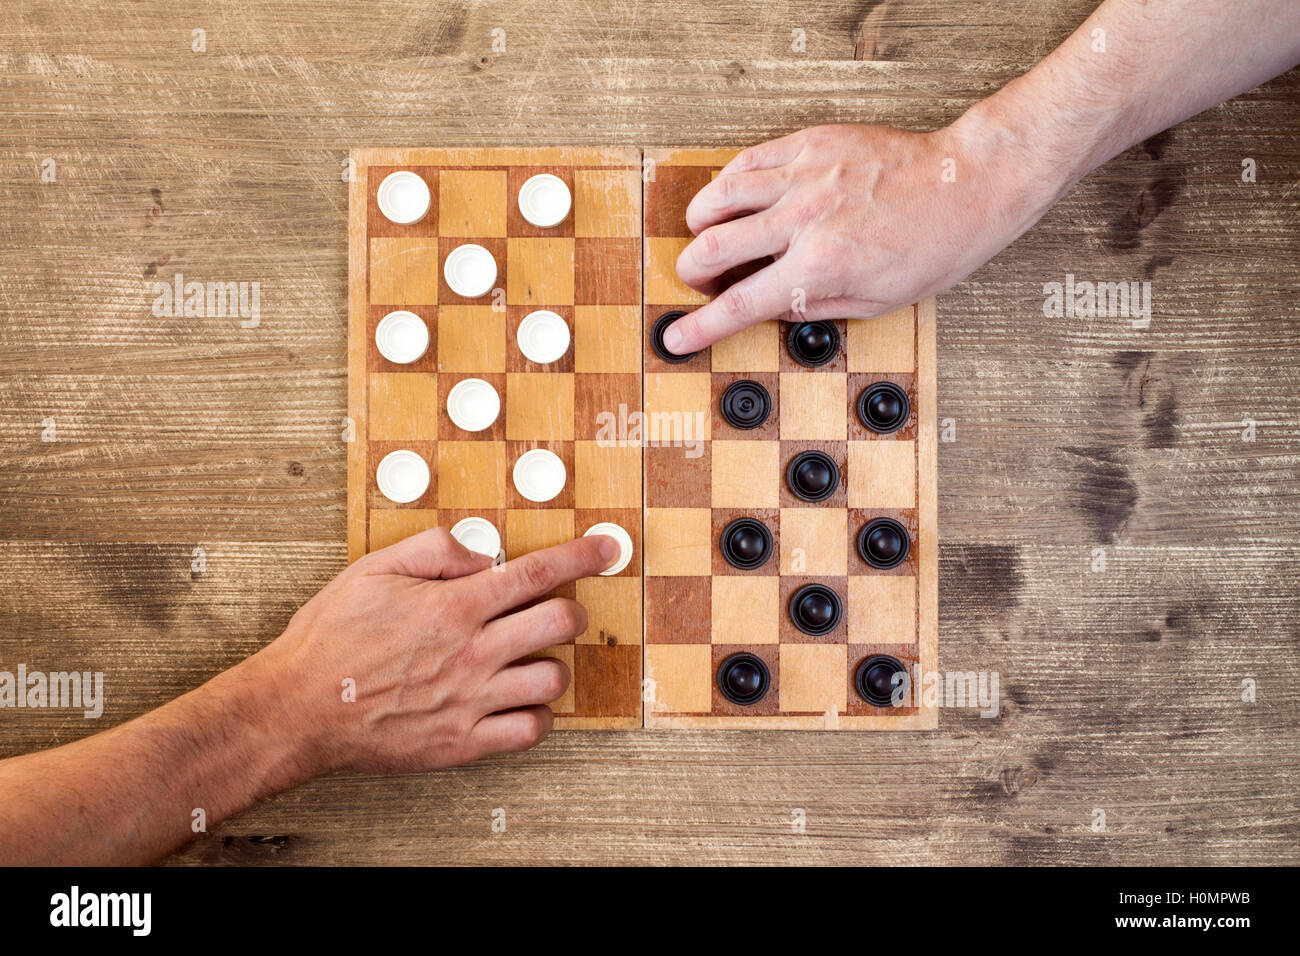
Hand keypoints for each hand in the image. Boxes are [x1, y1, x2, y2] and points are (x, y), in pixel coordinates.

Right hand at [246, 527, 620, 775]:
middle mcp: (472, 652)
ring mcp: (472, 700)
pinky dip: (536, 715)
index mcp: (454, 606)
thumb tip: (482, 549)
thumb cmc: (330, 640)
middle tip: (556, 610)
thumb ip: (435, 549)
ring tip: (527, 658)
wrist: (297, 709)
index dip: (582, 557)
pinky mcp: (464, 742)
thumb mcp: (374, 570)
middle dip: (570, 609)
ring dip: (551, 662)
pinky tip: (517, 701)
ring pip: (554, 678)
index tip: (608, 550)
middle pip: (561, 622)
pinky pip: (531, 731)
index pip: (537, 573)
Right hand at [663, 119, 1054, 353]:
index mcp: (820, 267)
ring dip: (702, 223)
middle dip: (693, 273)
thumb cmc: (935, 243)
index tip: (676, 338)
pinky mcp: (811, 143)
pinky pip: (748, 160)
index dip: (699, 327)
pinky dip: (728, 182)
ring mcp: (805, 176)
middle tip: (701, 281)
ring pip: (719, 196)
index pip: (739, 304)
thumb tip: (774, 309)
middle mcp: (804, 219)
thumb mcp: (877, 302)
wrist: (965, 183)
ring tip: (708, 235)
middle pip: (713, 248)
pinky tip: (733, 195)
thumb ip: (816, 307)